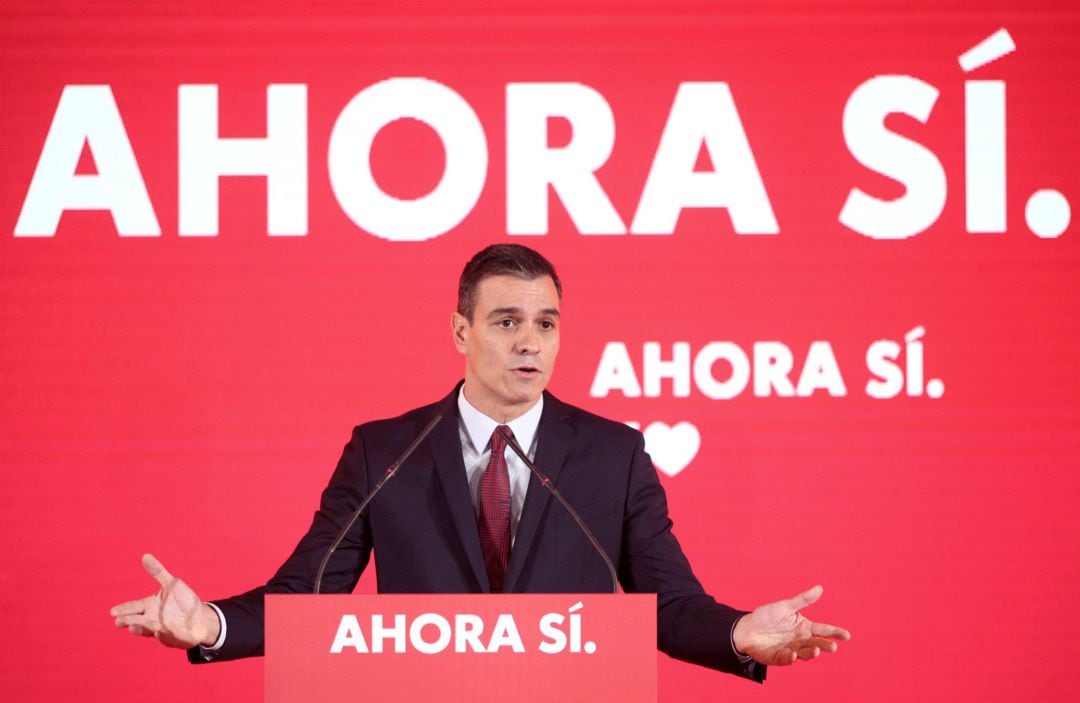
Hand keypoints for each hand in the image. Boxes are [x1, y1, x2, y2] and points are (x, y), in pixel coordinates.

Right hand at [110, 554, 219, 648]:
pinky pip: (165, 638)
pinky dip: (162, 635)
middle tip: (119, 621)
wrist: (200, 617)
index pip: (132, 608)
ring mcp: (160, 630)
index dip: (123, 610)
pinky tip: (159, 631)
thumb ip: (158, 571)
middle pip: (136, 621)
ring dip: (140, 629)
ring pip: (147, 631)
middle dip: (128, 621)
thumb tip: (145, 556)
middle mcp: (151, 619)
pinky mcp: (171, 638)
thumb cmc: (183, 600)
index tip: (113, 611)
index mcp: (149, 606)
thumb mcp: (172, 583)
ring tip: (133, 626)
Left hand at [732, 585, 850, 665]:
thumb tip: (820, 588)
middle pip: (816, 643)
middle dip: (825, 645)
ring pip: (804, 653)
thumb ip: (803, 600)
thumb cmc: (768, 616)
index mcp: (804, 628)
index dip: (835, 632)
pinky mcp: (779, 658)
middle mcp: (801, 641)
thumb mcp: (786, 606)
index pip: (823, 630)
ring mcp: (791, 650)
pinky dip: (790, 658)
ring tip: (815, 650)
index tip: (847, 635)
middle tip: (833, 646)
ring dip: (810, 653)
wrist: (747, 628)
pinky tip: (793, 654)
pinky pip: (787, 659)